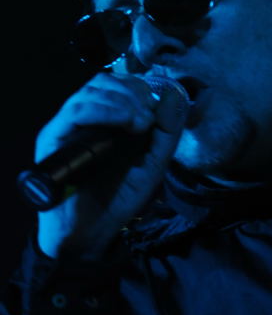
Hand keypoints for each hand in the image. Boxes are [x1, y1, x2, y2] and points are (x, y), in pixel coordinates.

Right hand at [36, 72, 187, 260]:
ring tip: (139, 122)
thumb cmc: (119, 199)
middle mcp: (85, 119)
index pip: (119, 85)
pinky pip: (75, 112)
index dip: (140, 89)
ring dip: (121, 100)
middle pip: (104, 82)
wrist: (93, 232)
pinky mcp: (54, 139)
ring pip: (90, 91)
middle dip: (132, 93)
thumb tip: (173, 97)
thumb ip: (166, 134)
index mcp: (106, 121)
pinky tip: (124, 122)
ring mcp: (68, 127)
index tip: (156, 111)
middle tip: (148, 118)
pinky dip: (102, 110)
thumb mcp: (153, 165)